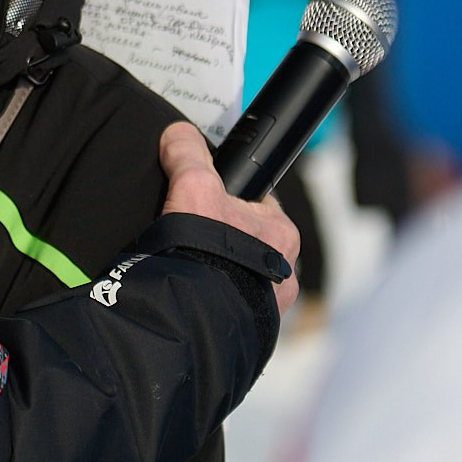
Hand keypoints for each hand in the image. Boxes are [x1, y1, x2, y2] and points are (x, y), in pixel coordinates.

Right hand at [158, 122, 299, 312]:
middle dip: (222, 238)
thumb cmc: (208, 254)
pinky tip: (187, 291)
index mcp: (282, 235)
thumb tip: (178, 134)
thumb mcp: (193, 187)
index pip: (260, 203)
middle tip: (190, 235)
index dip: (232, 195)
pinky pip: (228, 304)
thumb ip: (188, 155)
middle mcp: (283, 272)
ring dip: (217, 271)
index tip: (209, 197)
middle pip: (247, 240)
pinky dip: (210, 298)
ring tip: (184, 266)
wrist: (194, 318)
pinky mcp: (245, 328)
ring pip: (239, 275)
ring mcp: (265, 305)